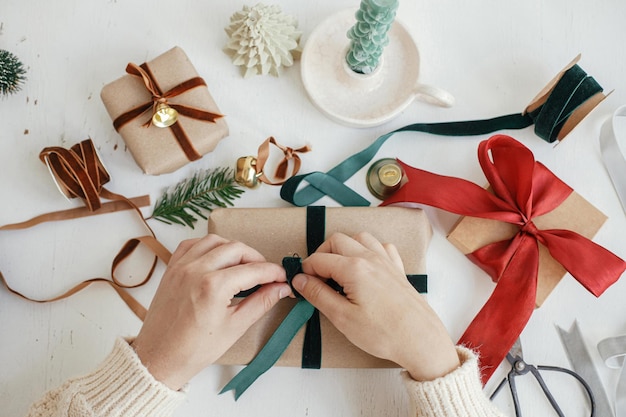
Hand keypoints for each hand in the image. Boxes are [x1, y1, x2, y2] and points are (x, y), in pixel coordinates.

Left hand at [131, 234, 290, 389]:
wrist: (160, 358)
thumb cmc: (194, 349)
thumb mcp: (235, 327)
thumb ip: (261, 303)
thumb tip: (280, 288)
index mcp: (214, 286)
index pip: (253, 270)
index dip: (273, 272)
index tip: (282, 277)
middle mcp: (196, 270)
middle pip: (236, 249)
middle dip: (256, 258)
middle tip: (266, 274)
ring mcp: (181, 267)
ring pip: (215, 241)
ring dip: (233, 248)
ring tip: (243, 265)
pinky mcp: (172, 269)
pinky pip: (192, 244)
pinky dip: (209, 246)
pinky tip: (217, 258)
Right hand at [292, 232, 459, 380]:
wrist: (420, 339)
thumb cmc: (384, 332)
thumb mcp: (342, 317)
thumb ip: (318, 294)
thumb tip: (300, 280)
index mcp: (354, 268)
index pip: (319, 259)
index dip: (306, 271)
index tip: (302, 284)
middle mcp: (370, 257)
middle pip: (337, 240)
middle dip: (322, 255)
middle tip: (317, 278)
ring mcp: (386, 260)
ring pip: (359, 238)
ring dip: (344, 248)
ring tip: (338, 270)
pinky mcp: (397, 268)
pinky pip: (381, 246)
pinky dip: (368, 250)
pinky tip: (365, 266)